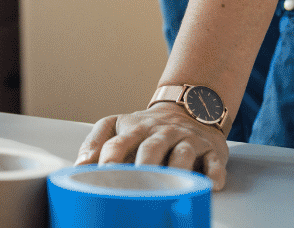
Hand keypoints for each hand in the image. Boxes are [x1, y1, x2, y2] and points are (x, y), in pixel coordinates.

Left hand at [76, 103, 229, 190]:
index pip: (118, 143)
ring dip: (176, 169)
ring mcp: (187, 140)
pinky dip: (213, 174)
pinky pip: (214, 162)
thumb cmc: (149, 127)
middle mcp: (161, 133)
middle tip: (137, 184)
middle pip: (151, 148)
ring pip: (183, 153)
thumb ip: (97, 143)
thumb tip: (79, 168)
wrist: (189, 107)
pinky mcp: (211, 150)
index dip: (109, 159)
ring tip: (170, 186)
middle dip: (144, 166)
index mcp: (135, 128)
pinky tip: (210, 185)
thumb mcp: (120, 126)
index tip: (101, 175)